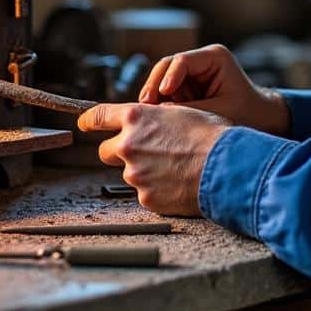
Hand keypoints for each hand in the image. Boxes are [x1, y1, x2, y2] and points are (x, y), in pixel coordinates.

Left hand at [77, 103, 230, 214]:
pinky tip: (178, 185)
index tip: (83, 124)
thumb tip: (149, 121)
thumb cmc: (212, 137)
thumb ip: (155, 117)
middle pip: (106, 151)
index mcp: (136, 118)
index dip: (88, 121)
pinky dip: (157, 190)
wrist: (227, 168)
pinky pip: (145, 193)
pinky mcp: (145, 198)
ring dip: (144, 172)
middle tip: (143, 154)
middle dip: (119, 152)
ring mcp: (135, 174)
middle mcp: (128, 145)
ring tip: (174, 170)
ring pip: (130, 173)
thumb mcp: (182, 112)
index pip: (98, 117)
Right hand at [139, 44, 289, 135]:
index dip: (169, 76)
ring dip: (156, 98)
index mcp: (215, 57)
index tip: (164, 94)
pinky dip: (161, 105)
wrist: (262, 121)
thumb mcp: (221, 112)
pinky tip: (157, 119)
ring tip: (151, 117)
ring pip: (162, 81)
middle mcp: (200, 61)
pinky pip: (166, 94)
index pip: (183, 60)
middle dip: (155, 87)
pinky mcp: (185, 88)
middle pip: (166, 67)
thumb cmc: (249, 114)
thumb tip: (159, 112)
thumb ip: (192, 111)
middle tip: (145, 106)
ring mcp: (190, 74)